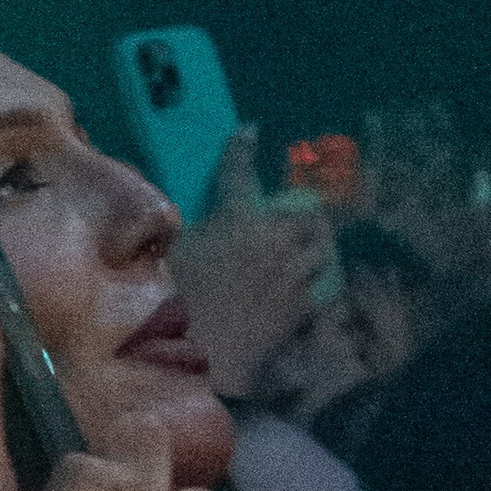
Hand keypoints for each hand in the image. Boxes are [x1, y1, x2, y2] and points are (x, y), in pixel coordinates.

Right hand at [177, 156, 329, 399]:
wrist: (195, 359)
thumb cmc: (170, 302)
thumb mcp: (164, 254)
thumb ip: (171, 227)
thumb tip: (168, 213)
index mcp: (236, 217)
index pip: (239, 170)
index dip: (241, 147)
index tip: (249, 131)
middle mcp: (275, 238)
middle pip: (306, 208)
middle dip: (301, 205)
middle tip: (291, 210)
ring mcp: (293, 274)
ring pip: (322, 245)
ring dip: (315, 241)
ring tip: (307, 244)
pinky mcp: (301, 309)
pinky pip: (326, 286)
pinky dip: (322, 280)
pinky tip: (312, 283)